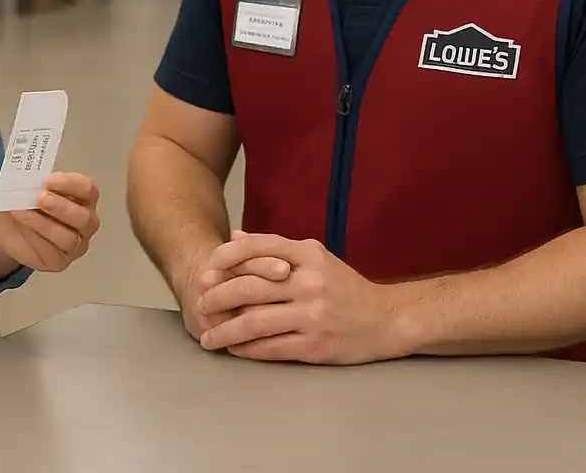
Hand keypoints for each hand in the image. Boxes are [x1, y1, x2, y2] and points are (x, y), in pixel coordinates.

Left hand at [0, 172, 99, 273]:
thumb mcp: (30, 186)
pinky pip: (52, 253)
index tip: (46, 181)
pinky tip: (23, 229)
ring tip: (22, 213)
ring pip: (68, 239)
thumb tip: (29, 180)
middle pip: (84, 217)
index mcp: (84, 198)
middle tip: (40, 198)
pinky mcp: (60, 261)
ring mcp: (76, 245)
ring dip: (43, 224)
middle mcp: (86, 222)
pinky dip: (36, 239)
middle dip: (61, 207)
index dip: (69, 184)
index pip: (87, 189)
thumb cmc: (29, 201)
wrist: (11, 226)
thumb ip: (35, 182)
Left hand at [197, 232, 402, 364]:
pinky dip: (248, 349)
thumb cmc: (343, 286)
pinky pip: (271, 347)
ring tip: (208, 336)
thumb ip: (274, 247)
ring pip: (255, 321)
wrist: (386, 319)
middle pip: (250, 286)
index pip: (257, 248)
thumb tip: (234, 237)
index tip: (206, 270)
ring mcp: (312, 315)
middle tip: (199, 304)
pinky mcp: (315, 346)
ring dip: (226, 331)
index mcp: (308, 255)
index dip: (226, 259)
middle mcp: (309, 282)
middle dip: (218, 297)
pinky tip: (235, 349)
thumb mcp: (314, 257)